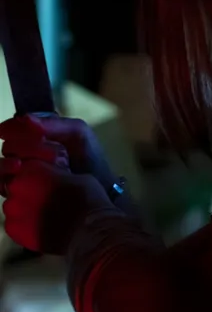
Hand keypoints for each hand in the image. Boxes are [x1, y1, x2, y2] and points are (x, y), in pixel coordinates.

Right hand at [0, 114, 116, 192]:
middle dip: (19, 146)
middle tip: (39, 149)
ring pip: (1, 166)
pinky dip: (5, 179)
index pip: (12, 129)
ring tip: (18, 164)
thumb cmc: (89, 157)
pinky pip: (2, 185)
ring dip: (5, 164)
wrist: (101, 187)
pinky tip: (17, 176)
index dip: (12, 128)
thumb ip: (55, 123)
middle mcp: (24, 154)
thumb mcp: (78, 133)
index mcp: (36, 136)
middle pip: (8, 147)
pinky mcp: (20, 192)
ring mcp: (20, 174)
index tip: (12, 130)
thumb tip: (25, 118)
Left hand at [0, 155, 109, 254]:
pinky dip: (25, 227)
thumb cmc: (89, 200)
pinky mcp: (13, 229)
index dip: (38, 178)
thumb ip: (60, 176)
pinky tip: (42, 229)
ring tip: (45, 218)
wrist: (88, 229)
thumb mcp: (79, 177)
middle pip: (17, 188)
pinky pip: (15, 226)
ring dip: (26, 211)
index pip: (27, 170)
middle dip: (29, 194)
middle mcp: (17, 186)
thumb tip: (57, 180)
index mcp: (33, 169)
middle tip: (48, 202)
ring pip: (14, 208)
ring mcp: (13, 209)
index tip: (48, 185)